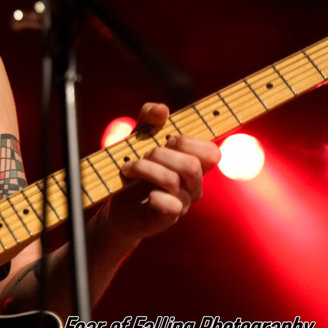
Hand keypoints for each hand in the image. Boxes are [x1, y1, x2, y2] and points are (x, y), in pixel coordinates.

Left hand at [106, 103, 220, 242]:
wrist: (115, 204)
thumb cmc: (133, 170)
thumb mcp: (138, 139)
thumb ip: (149, 120)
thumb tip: (162, 109)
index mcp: (193, 165)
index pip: (212, 153)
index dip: (190, 142)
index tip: (168, 139)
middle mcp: (193, 186)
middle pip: (192, 166)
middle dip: (161, 154)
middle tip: (143, 155)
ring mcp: (183, 203)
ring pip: (173, 180)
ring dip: (145, 169)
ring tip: (128, 168)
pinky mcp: (167, 218)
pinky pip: (171, 205)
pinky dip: (153, 195)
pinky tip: (141, 193)